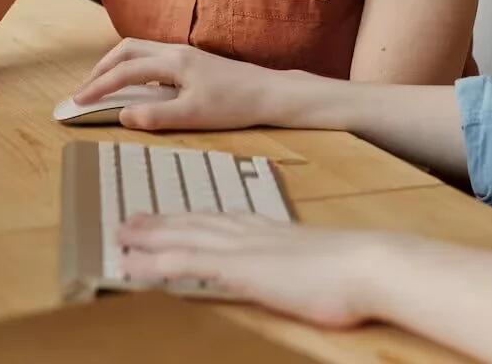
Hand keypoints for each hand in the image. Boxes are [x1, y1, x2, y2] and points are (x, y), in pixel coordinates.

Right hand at [72, 38, 294, 130]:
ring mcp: (184, 53)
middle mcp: (175, 51)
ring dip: (116, 65)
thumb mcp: (193, 116)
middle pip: (126, 49)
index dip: (97, 86)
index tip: (78, 101)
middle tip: (85, 91)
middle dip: (101, 68)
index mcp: (173, 62)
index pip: (124, 71)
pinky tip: (136, 85)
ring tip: (104, 86)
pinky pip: (152, 56)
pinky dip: (133, 66)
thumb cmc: (235, 105)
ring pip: (139, 50)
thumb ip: (155, 116)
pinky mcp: (192, 60)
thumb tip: (123, 115)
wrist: (270, 93)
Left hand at [118, 214, 389, 327]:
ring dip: (149, 236)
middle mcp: (252, 233)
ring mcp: (244, 249)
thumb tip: (311, 274)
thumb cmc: (359, 272)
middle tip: (132, 220)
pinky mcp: (239, 269)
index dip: (194, 219)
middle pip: (196, 222)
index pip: (223, 220)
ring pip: (183, 237)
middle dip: (162, 221)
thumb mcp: (327, 264)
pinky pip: (185, 263)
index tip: (174, 216)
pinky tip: (132, 264)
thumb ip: (307, 265)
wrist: (370, 265)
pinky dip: (154, 262)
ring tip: (121, 235)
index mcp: (273, 231)